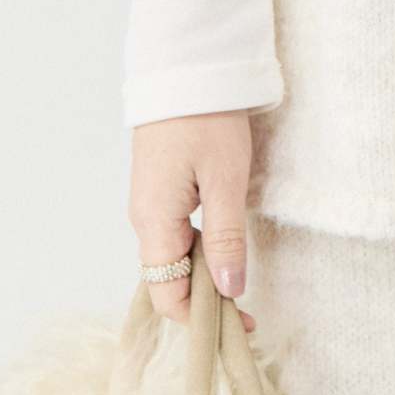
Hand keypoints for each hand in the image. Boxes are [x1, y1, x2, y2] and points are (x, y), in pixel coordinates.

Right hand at [128, 109, 257, 330]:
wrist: (185, 68)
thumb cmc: (206, 120)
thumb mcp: (226, 181)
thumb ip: (227, 239)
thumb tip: (231, 292)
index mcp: (154, 222)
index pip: (166, 295)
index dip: (201, 319)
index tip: (241, 326)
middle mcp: (144, 219)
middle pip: (168, 281)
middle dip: (205, 303)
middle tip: (249, 313)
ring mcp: (150, 204)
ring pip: (173, 259)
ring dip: (204, 277)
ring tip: (242, 284)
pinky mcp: (160, 190)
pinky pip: (176, 236)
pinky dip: (199, 251)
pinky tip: (224, 249)